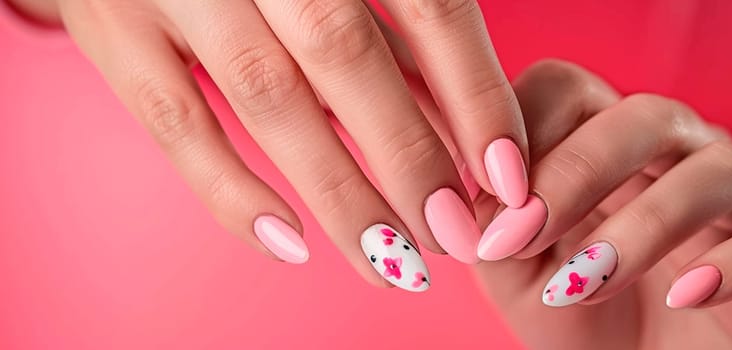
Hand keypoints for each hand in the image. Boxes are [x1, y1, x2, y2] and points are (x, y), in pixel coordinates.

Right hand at [53, 0, 529, 289]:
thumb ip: (402, 41)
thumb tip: (473, 137)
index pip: (429, 5)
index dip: (477, 95)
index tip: (508, 179)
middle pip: (346, 56)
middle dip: (409, 158)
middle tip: (453, 237)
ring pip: (269, 99)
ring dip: (341, 194)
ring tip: (393, 262)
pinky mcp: (113, 30)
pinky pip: (175, 123)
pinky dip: (233, 193)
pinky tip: (293, 244)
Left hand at [469, 60, 731, 348]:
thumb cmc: (588, 311)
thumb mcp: (522, 277)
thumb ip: (495, 235)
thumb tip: (473, 204)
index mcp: (605, 144)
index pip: (568, 88)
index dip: (521, 132)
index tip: (485, 205)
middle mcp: (677, 155)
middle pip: (644, 116)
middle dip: (576, 171)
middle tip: (522, 236)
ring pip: (719, 170)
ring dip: (645, 223)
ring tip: (587, 280)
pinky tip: (685, 295)